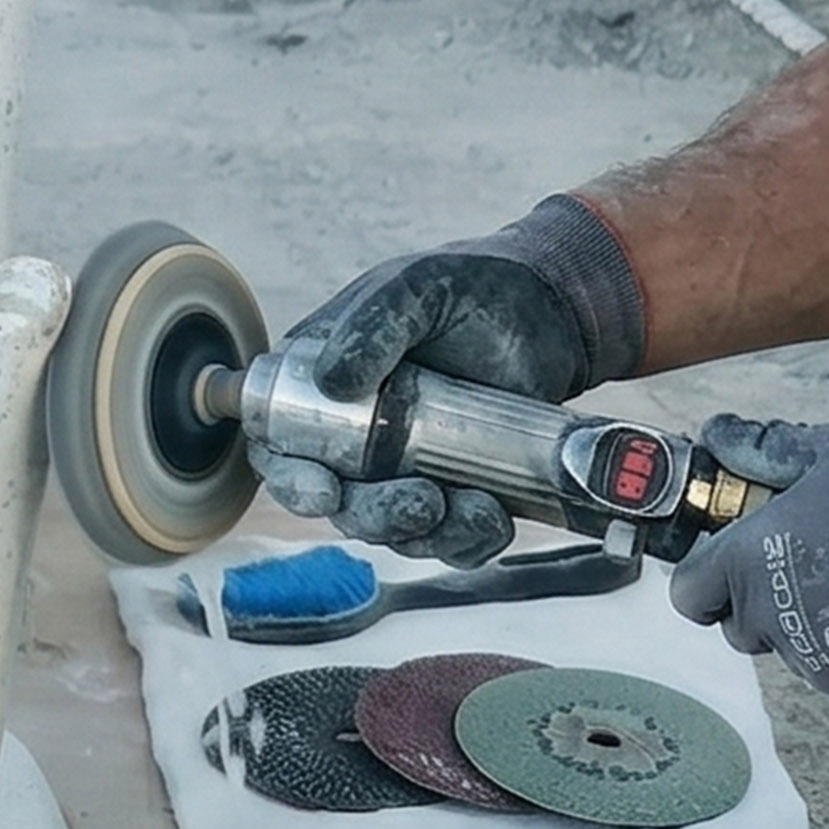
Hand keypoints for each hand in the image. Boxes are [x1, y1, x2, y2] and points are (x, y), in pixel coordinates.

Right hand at [252, 194, 643, 567]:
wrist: (545, 310)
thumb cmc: (465, 287)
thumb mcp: (415, 288)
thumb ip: (372, 325)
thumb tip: (332, 381)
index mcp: (322, 389)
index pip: (282, 448)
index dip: (293, 480)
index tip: (324, 492)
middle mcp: (355, 440)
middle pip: (341, 504)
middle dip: (374, 516)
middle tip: (419, 503)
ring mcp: (405, 471)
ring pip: (395, 530)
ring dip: (427, 534)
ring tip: (476, 508)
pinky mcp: (455, 491)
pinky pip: (450, 538)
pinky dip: (468, 541)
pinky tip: (494, 516)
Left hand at [668, 414, 828, 719]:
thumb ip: (768, 448)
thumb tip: (722, 437)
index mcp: (751, 562)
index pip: (689, 592)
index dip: (706, 575)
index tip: (730, 560)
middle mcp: (773, 622)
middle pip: (742, 625)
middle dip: (763, 601)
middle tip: (810, 563)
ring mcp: (817, 665)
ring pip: (797, 651)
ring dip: (816, 626)